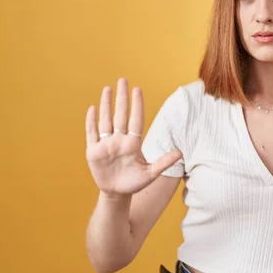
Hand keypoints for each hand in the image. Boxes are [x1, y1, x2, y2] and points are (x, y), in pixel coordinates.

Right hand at [85, 78, 181, 196]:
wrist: (117, 193)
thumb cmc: (135, 182)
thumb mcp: (151, 174)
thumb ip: (164, 162)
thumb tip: (181, 152)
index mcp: (133, 144)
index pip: (136, 120)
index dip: (137, 105)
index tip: (138, 90)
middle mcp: (120, 140)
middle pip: (120, 115)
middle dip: (121, 98)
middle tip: (123, 79)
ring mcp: (106, 144)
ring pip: (106, 120)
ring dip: (106, 105)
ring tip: (108, 88)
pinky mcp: (93, 152)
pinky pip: (92, 133)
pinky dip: (91, 122)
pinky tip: (92, 108)